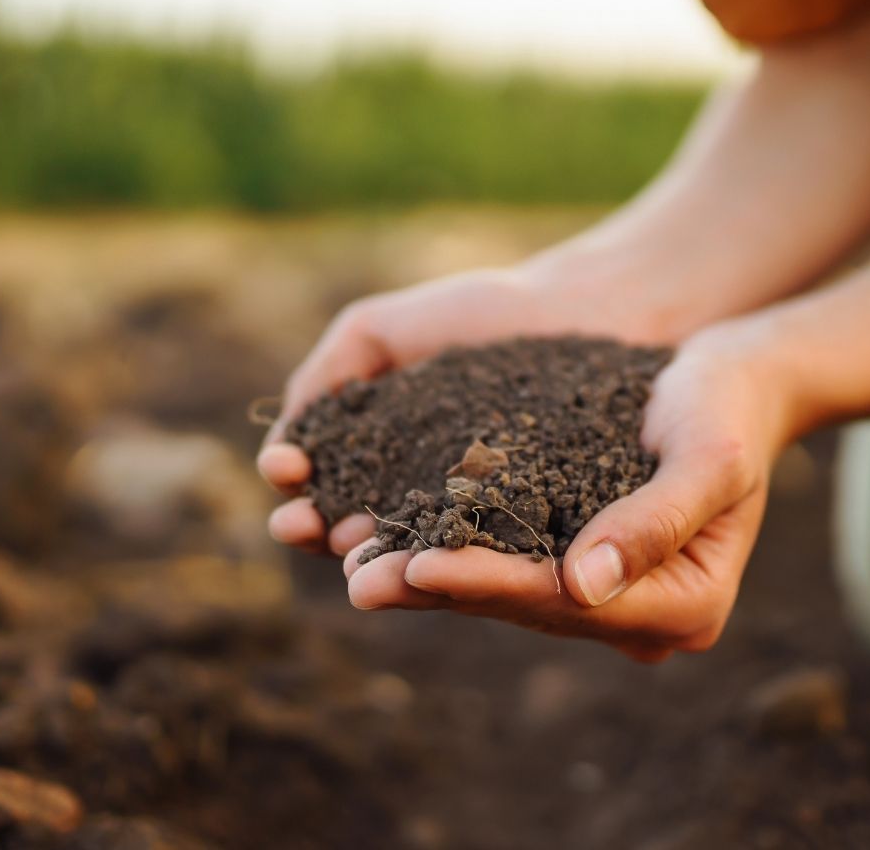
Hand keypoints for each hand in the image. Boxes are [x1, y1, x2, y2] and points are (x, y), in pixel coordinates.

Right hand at [258, 263, 656, 555]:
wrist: (586, 309)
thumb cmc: (485, 314)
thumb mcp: (380, 330)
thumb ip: (327, 374)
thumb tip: (283, 448)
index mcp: (382, 458)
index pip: (323, 487)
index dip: (297, 488)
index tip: (285, 474)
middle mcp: (422, 499)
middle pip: (355, 529)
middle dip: (319, 531)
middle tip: (300, 525)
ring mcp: (476, 522)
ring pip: (412, 551)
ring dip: (372, 556)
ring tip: (349, 550)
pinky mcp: (531, 535)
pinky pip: (485, 552)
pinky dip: (449, 559)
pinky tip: (422, 552)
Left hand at [339, 322, 792, 661]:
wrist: (734, 382)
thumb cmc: (729, 408)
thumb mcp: (707, 455)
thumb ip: (655, 520)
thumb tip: (583, 585)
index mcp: (686, 607)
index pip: (567, 601)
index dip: (489, 583)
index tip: (418, 565)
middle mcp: (643, 618)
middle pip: (526, 607)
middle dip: (438, 589)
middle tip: (357, 579)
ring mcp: (608, 596)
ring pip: (504, 593)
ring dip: (427, 578)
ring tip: (352, 564)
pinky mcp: (576, 563)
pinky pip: (503, 563)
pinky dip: (446, 548)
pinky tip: (383, 536)